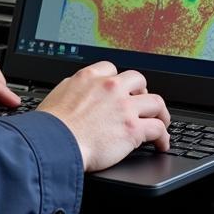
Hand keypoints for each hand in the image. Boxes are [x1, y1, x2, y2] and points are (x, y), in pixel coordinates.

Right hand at [37, 61, 170, 171]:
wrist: (54, 142)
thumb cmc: (50, 125)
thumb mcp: (58, 95)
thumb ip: (73, 89)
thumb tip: (77, 92)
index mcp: (89, 77)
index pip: (112, 70)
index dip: (119, 81)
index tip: (122, 90)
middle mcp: (110, 88)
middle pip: (139, 80)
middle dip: (142, 92)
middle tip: (142, 104)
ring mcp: (124, 107)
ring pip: (156, 103)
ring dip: (160, 113)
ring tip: (161, 122)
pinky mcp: (133, 129)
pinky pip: (158, 129)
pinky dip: (163, 137)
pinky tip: (161, 144)